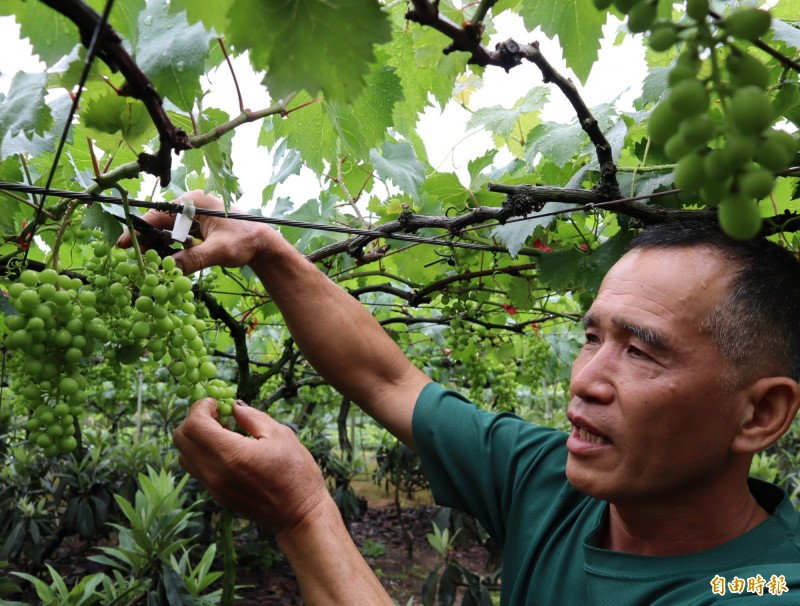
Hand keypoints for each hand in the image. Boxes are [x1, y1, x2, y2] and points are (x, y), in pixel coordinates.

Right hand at [116, 190, 275, 273]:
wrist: (263, 244)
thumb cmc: (246, 241)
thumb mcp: (220, 250)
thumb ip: (195, 259)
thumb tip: (169, 269)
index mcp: (193, 202)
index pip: (158, 214)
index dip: (139, 230)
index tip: (123, 245)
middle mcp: (190, 206)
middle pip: (158, 223)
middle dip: (145, 241)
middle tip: (133, 260)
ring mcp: (192, 217)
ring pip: (165, 231)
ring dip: (156, 247)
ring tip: (146, 265)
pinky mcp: (195, 228)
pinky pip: (175, 238)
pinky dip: (168, 250)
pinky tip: (163, 263)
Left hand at [173, 398, 329, 534]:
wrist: (299, 514)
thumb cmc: (296, 472)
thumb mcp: (280, 435)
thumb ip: (252, 417)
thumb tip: (234, 406)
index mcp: (232, 454)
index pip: (194, 425)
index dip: (200, 407)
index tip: (216, 401)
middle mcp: (215, 472)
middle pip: (181, 440)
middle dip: (194, 420)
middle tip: (218, 414)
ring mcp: (214, 487)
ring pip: (184, 456)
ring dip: (196, 438)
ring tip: (223, 432)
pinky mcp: (217, 496)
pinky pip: (196, 469)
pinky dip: (203, 453)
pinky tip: (227, 449)